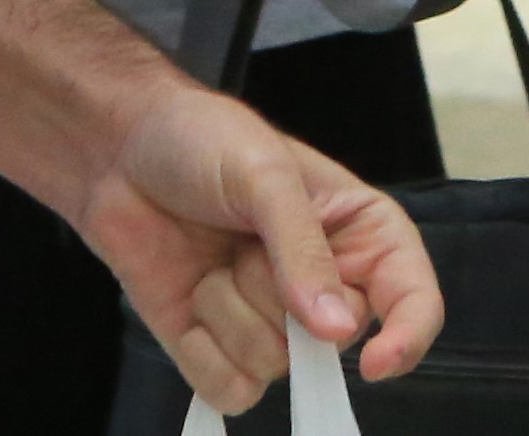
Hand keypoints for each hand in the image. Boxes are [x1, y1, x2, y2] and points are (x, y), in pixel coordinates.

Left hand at [74, 77, 443, 409]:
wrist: (117, 151)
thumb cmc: (202, 139)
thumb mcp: (265, 176)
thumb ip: (303, 251)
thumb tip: (336, 327)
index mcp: (359, 233)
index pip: (411, 298)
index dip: (407, 337)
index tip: (375, 362)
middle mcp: (322, 284)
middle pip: (333, 343)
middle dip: (281, 300)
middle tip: (245, 244)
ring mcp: (267, 319)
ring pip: (275, 366)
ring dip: (231, 312)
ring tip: (212, 259)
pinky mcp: (215, 346)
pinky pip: (227, 389)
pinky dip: (203, 351)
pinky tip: (188, 298)